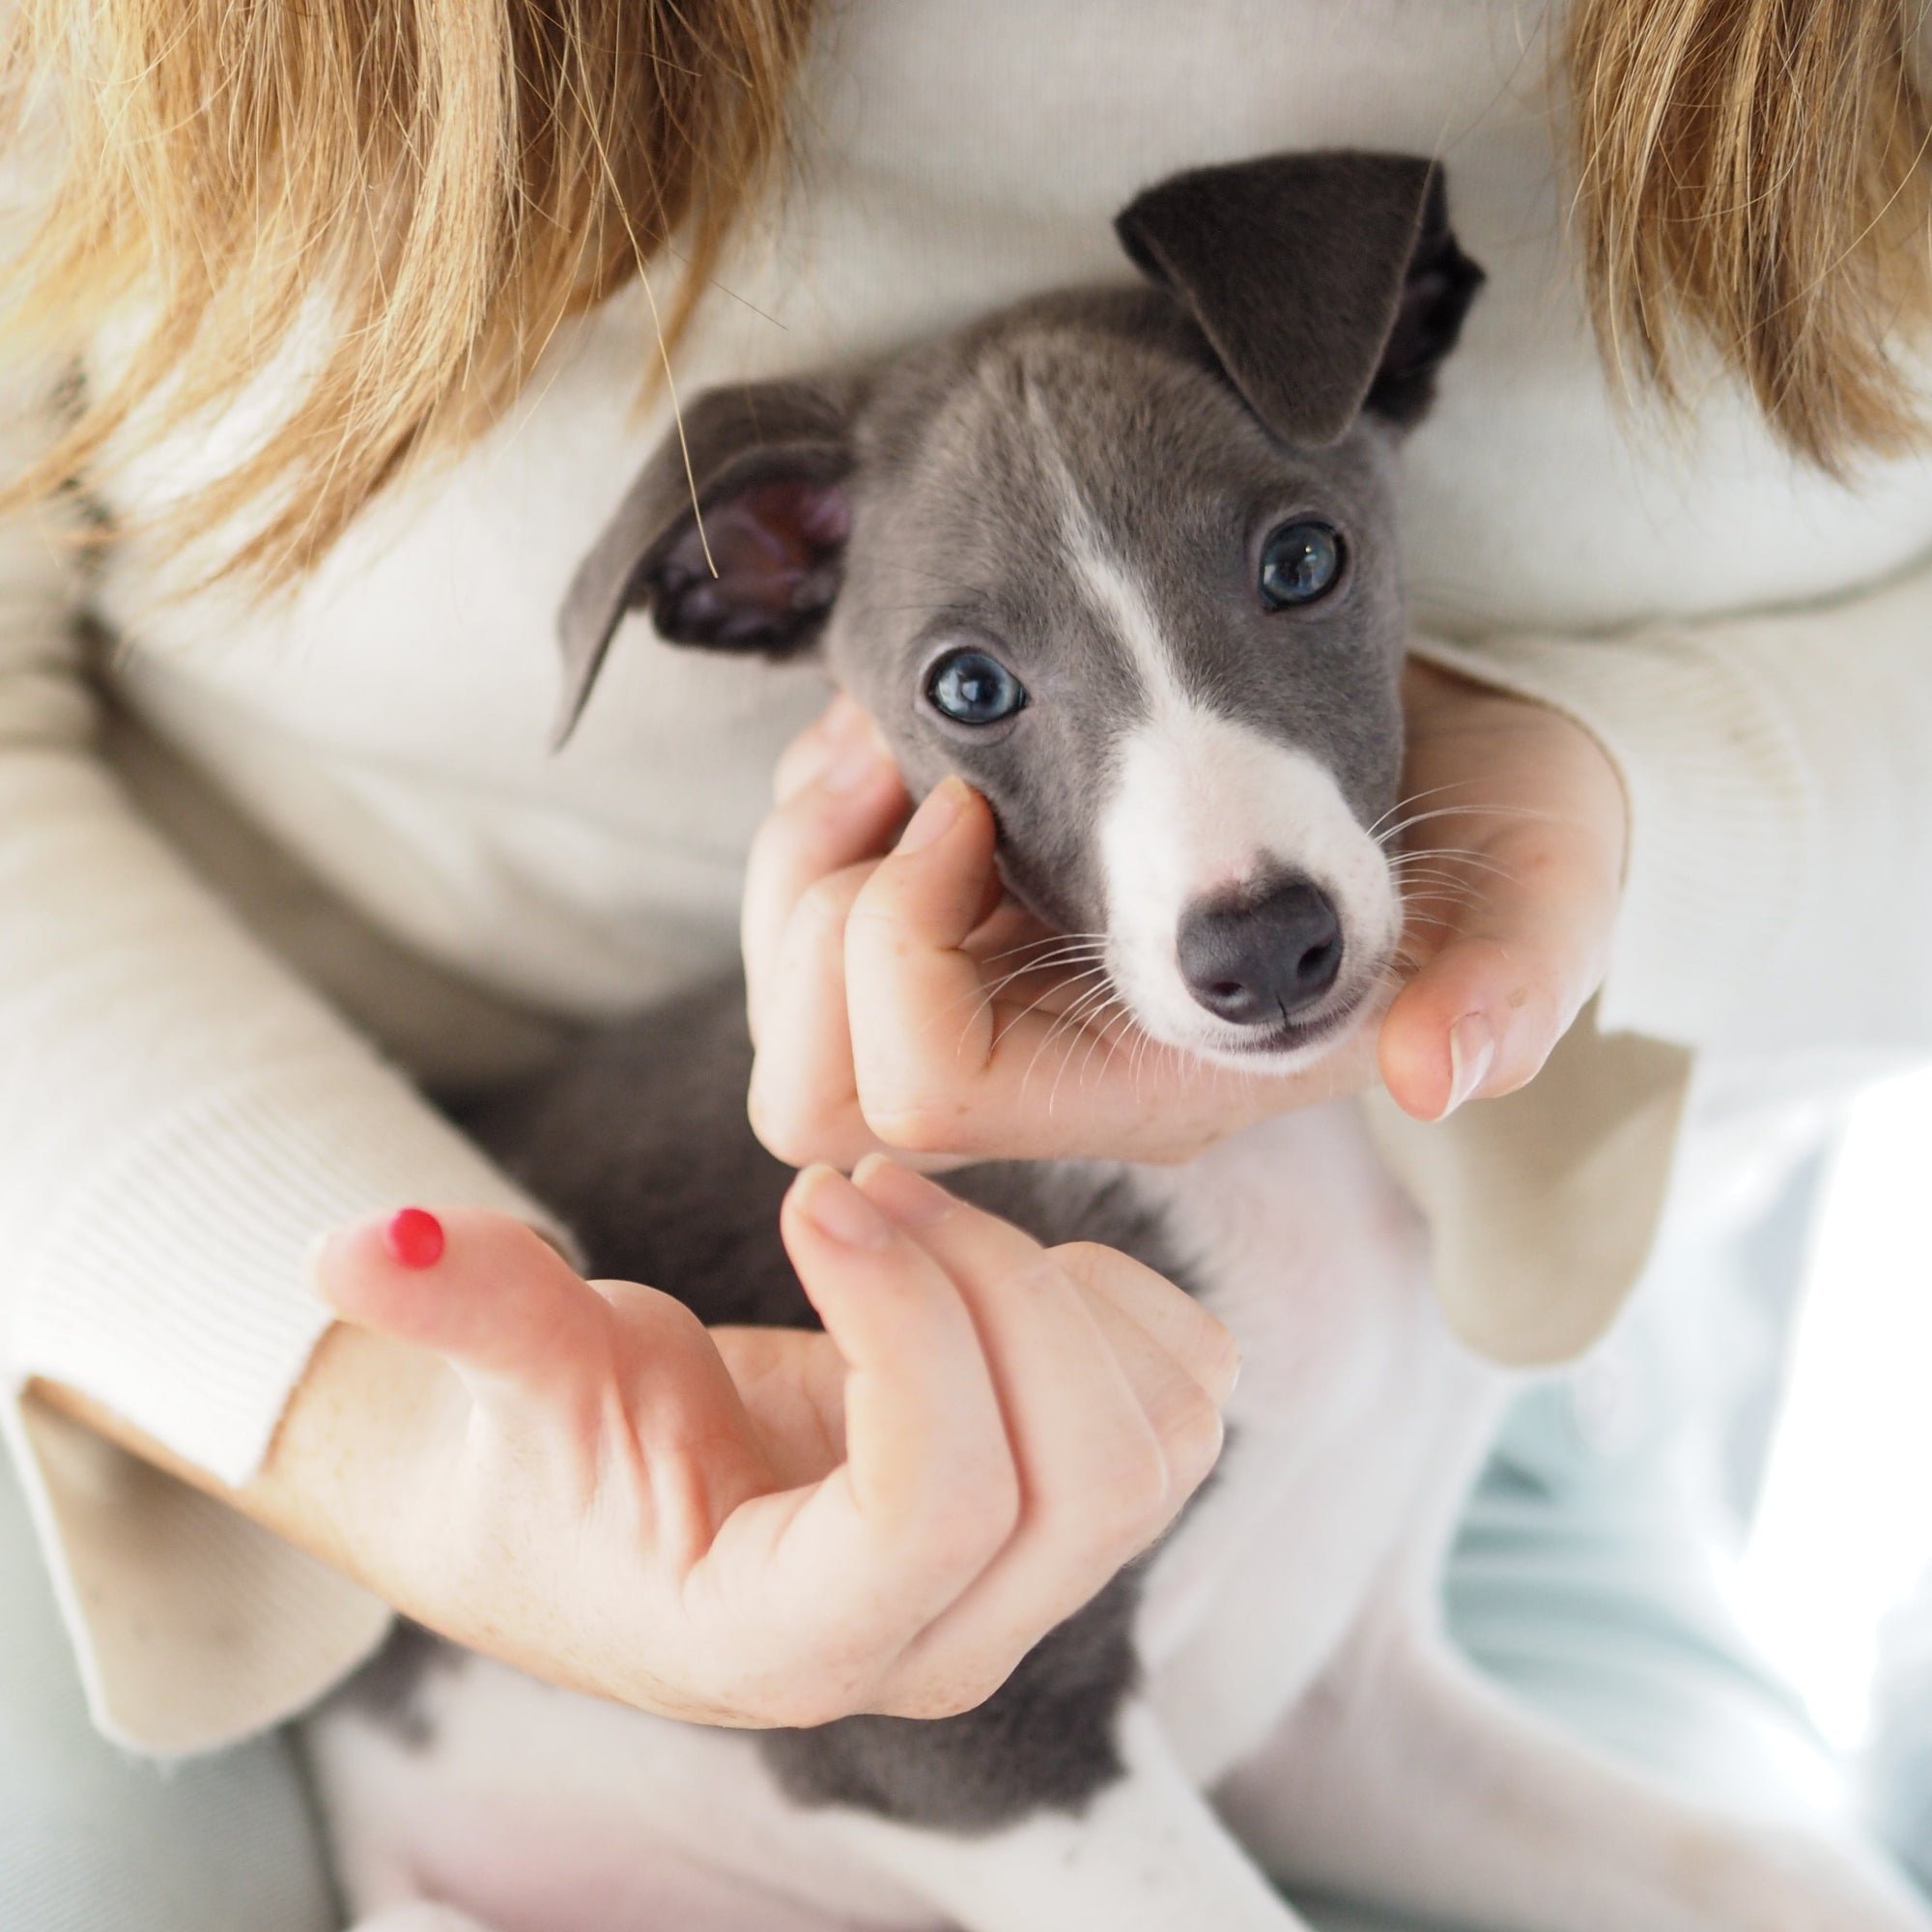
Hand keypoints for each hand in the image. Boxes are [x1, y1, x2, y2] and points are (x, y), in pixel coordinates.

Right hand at [301, 1162, 1232, 1725]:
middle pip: (1076, 1481)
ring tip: (920, 1207)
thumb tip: (357, 1248)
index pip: (926, 1520)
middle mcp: (935, 1639)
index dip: (906, 1335)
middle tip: (868, 1179)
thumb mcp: (505, 1387)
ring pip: (1151, 1448)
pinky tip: (1007, 1257)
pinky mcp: (1074, 1508)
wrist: (623, 1495)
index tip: (820, 1195)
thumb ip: (457, 1319)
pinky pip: (1187, 1406)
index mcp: (784, 1637)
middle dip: (989, 1288)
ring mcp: (1023, 1587)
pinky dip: (1130, 1306)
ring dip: (1056, 1288)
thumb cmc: (554, 1459)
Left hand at [744, 671, 1625, 1166]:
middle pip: (811, 1075)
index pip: (924, 1093)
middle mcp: (1055, 1055)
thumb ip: (1514, 985)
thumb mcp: (1547, 890)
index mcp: (1154, 1079)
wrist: (1467, 763)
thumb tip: (1437, 1074)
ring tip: (902, 734)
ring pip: (792, 985)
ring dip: (809, 842)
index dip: (898, 948)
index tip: (972, 801)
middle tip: (908, 766)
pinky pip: (817, 892)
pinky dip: (827, 800)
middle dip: (814, 909)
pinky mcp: (981, 910)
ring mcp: (1007, 987)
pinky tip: (912, 728)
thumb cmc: (1498, 833)